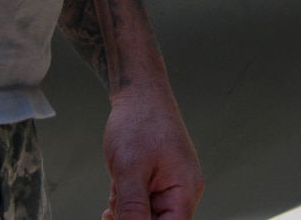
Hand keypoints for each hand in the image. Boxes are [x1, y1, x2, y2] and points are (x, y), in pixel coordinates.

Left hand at [101, 86, 203, 219]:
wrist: (137, 93)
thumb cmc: (139, 122)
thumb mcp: (130, 169)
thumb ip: (132, 208)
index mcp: (185, 190)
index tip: (125, 219)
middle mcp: (182, 190)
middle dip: (133, 218)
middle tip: (115, 205)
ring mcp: (170, 185)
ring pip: (147, 216)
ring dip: (127, 210)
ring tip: (117, 189)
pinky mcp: (157, 181)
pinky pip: (142, 204)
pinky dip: (126, 201)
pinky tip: (117, 189)